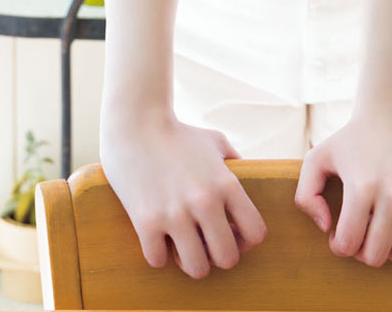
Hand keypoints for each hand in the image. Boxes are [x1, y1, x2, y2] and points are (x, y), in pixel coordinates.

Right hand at [99, 112, 267, 279]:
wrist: (135, 123)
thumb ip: (235, 162)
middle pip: (228, 259)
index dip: (246, 240)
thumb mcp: (214, 141)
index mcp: (226, 183)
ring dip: (189, 260)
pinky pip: (159, 260)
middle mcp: (205, 201)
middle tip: (205, 242)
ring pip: (197, 269)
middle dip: (217, 255)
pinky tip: (156, 235)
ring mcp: (175, 214)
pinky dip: (158, 252)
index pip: (256, 233)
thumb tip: (250, 176)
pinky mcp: (146, 222)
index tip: (231, 232)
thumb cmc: (177, 133)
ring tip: (181, 243)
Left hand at [294, 102, 391, 266]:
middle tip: (359, 232)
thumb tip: (326, 228)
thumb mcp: (317, 158)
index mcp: (362, 186)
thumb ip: (306, 196)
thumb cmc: (351, 139)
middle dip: (363, 252)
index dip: (339, 246)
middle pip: (377, 257)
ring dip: (389, 248)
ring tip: (379, 225)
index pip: (348, 245)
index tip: (337, 232)